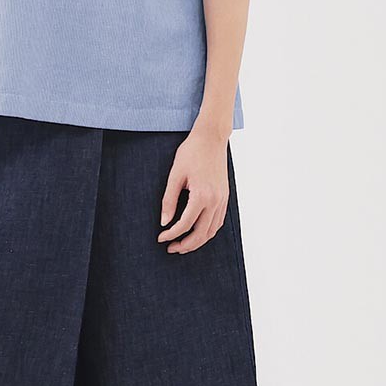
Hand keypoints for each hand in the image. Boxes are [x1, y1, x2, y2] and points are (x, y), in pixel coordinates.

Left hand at [156, 127, 229, 253]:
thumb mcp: (175, 174)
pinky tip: (197, 232)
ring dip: (198, 242)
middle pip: (201, 234)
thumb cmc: (191, 152)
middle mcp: (215, 201)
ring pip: (212, 231)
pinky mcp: (225, 197)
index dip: (171, 234)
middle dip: (185, 245)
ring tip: (183, 244)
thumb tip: (164, 222)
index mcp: (202, 195)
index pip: (185, 224)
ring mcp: (222, 200)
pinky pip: (218, 222)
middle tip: (171, 248)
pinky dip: (208, 232)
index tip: (161, 238)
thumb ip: (169, 199)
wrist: (211, 138)